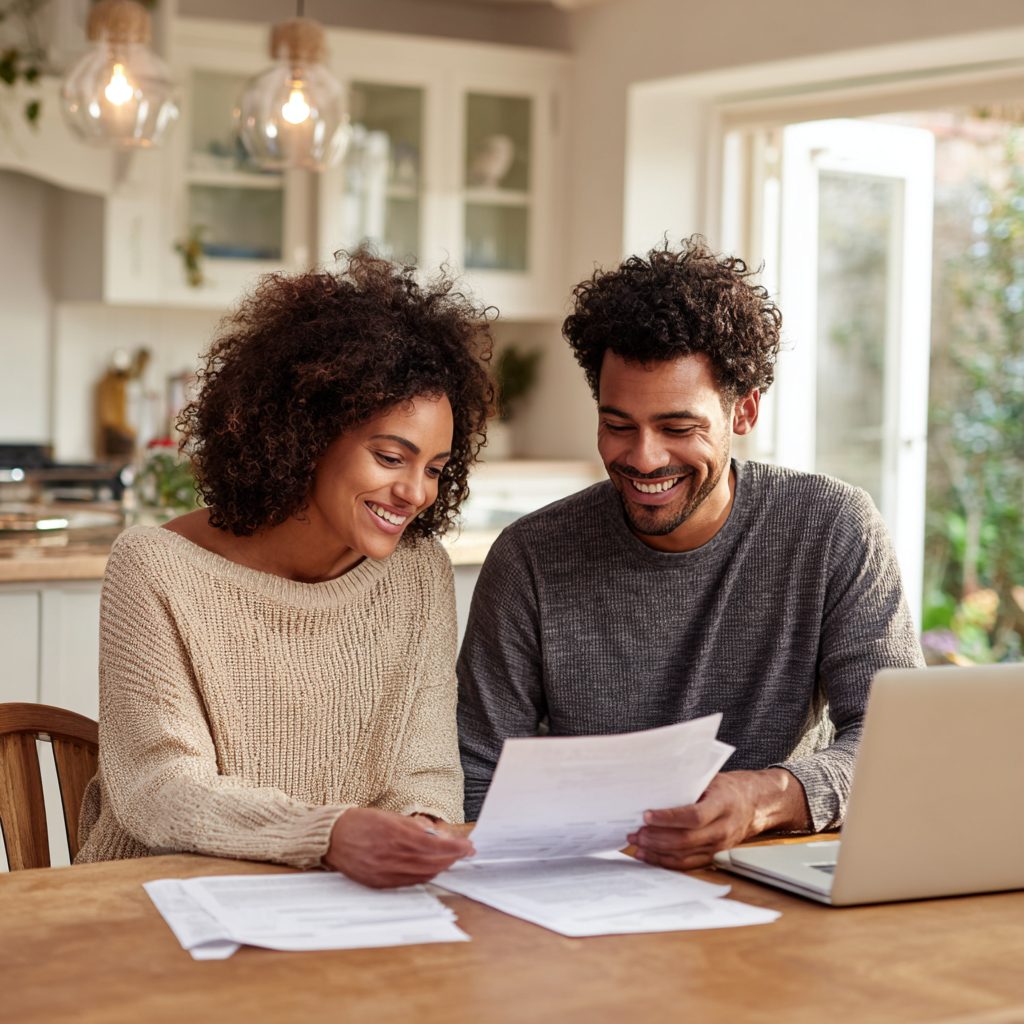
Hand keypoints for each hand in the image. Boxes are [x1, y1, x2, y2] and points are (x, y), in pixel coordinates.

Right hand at [323, 807, 474, 887]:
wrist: (331, 838)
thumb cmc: (359, 822)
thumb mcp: (389, 816)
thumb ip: (413, 826)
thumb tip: (437, 833)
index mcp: (394, 834)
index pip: (434, 844)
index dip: (454, 846)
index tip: (468, 845)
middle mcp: (391, 855)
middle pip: (431, 861)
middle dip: (452, 857)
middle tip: (465, 852)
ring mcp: (384, 871)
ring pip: (422, 874)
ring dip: (440, 867)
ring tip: (451, 860)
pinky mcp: (378, 882)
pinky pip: (407, 883)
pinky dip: (423, 876)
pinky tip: (430, 870)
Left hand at [627, 769, 810, 870]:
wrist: (754, 804)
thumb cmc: (726, 788)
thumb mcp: (709, 779)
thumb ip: (686, 785)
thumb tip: (652, 787)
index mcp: (723, 804)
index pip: (694, 816)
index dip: (668, 818)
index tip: (646, 815)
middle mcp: (723, 829)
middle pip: (686, 839)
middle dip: (656, 838)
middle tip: (635, 832)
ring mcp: (719, 846)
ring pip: (684, 855)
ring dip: (657, 851)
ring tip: (636, 843)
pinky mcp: (713, 856)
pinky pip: (687, 864)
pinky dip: (665, 862)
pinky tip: (649, 855)